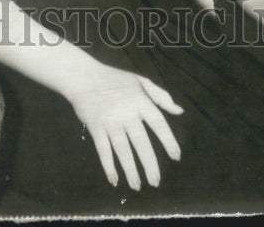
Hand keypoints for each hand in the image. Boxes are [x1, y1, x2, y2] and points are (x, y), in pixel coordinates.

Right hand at [67, 64, 182, 189]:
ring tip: (137, 186)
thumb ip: (161, 96)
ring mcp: (110, 121)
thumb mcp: (140, 81)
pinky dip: (109, 167)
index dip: (168, 141)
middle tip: (155, 182)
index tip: (176, 157)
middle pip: (141, 142)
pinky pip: (103, 151)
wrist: (83, 77)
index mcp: (140, 100)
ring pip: (123, 150)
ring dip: (130, 170)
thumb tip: (180, 112)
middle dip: (149, 164)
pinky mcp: (95, 127)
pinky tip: (114, 180)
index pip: (158, 123)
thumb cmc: (115, 80)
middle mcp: (126, 112)